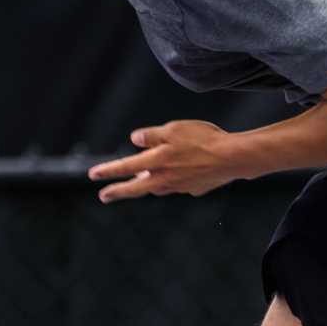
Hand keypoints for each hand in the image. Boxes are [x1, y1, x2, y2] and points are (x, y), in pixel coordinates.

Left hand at [89, 121, 238, 202]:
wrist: (233, 158)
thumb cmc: (203, 139)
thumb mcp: (174, 129)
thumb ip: (152, 135)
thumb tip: (134, 139)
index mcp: (155, 163)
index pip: (125, 167)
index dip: (107, 171)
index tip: (93, 175)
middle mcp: (164, 179)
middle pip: (135, 188)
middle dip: (117, 192)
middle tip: (103, 196)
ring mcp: (179, 187)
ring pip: (157, 187)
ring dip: (146, 184)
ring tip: (139, 180)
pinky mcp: (195, 189)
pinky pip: (178, 184)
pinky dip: (173, 179)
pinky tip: (181, 171)